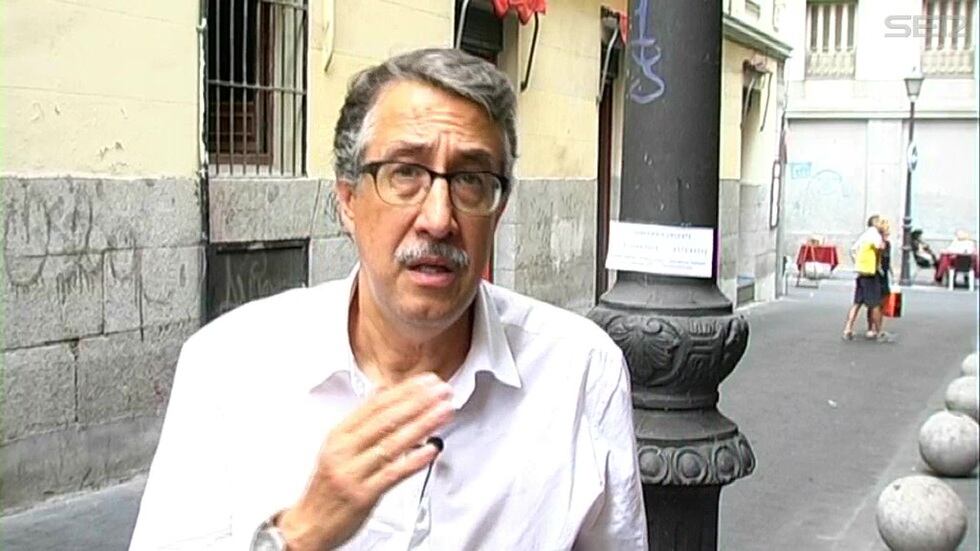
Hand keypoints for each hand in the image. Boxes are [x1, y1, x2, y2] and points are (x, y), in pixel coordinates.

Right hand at [277, 373, 453, 549]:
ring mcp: (353, 472)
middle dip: (418, 402)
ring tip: (443, 412)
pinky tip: (432, 449)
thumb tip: (382, 393)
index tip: (426, 381)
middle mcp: (344, 451)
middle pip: (386, 420)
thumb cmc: (326, 488)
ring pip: (393, 443)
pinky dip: (415, 460)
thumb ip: (361, 421)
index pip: (375, 405)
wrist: (308, 525)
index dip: (404, 391)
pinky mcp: (363, 495)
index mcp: (338, 435)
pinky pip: (393, 473)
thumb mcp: (336, 448)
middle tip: (441, 391)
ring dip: (423, 424)